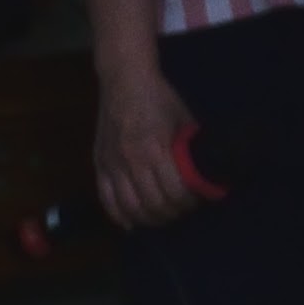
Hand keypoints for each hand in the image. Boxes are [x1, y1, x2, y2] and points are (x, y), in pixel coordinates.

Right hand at [90, 63, 202, 232]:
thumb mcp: (183, 121)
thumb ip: (188, 149)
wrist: (124, 80)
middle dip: (173, 212)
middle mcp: (131, 161)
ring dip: (149, 218)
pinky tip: (131, 224)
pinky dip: (119, 216)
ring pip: (130, 207)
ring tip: (161, 215)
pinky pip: (106, 198)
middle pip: (154, 204)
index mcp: (155, 149)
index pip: (175, 192)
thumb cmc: (159, 97)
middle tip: (183, 209)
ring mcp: (112, 164)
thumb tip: (204, 171)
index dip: (190, 202)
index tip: (198, 199)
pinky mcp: (99, 163)